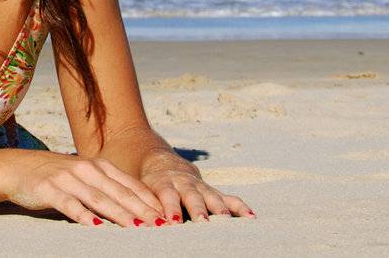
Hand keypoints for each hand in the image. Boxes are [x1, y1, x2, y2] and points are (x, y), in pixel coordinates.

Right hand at [6, 152, 169, 226]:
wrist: (18, 168)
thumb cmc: (57, 176)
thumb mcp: (85, 177)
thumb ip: (107, 188)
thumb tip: (137, 208)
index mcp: (99, 166)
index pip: (131, 185)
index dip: (150, 201)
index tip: (166, 216)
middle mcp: (87, 169)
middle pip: (119, 192)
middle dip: (142, 210)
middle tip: (160, 226)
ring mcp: (68, 178)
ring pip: (99, 198)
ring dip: (120, 214)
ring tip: (137, 228)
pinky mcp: (50, 189)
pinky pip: (70, 204)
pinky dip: (84, 215)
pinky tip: (96, 226)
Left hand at [139, 149, 253, 221]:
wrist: (163, 165)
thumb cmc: (150, 186)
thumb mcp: (142, 193)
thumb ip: (144, 207)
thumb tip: (137, 224)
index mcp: (164, 184)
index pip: (167, 196)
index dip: (170, 208)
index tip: (173, 221)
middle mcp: (184, 184)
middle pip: (192, 197)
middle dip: (198, 209)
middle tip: (203, 222)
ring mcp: (201, 188)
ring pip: (212, 197)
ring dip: (219, 209)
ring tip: (228, 221)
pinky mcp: (213, 192)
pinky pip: (229, 199)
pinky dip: (240, 207)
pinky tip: (251, 217)